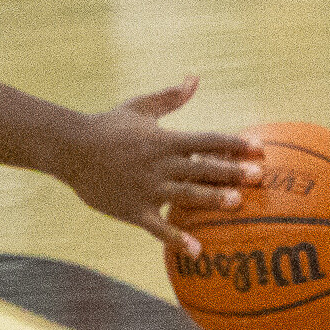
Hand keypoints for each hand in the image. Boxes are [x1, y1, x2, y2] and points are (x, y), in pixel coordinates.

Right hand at [61, 77, 262, 255]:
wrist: (70, 149)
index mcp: (164, 140)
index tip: (259, 148)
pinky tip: (197, 251)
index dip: (234, 144)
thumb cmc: (106, 126)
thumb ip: (170, 97)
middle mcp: (159, 164)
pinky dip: (177, 239)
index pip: (207, 140)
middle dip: (231, 171)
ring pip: (185, 195)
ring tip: (236, 204)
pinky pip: (158, 228)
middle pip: (202, 167)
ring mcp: (146, 188)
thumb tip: (195, 78)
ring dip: (211, 199)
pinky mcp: (133, 209)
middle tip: (258, 177)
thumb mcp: (139, 108)